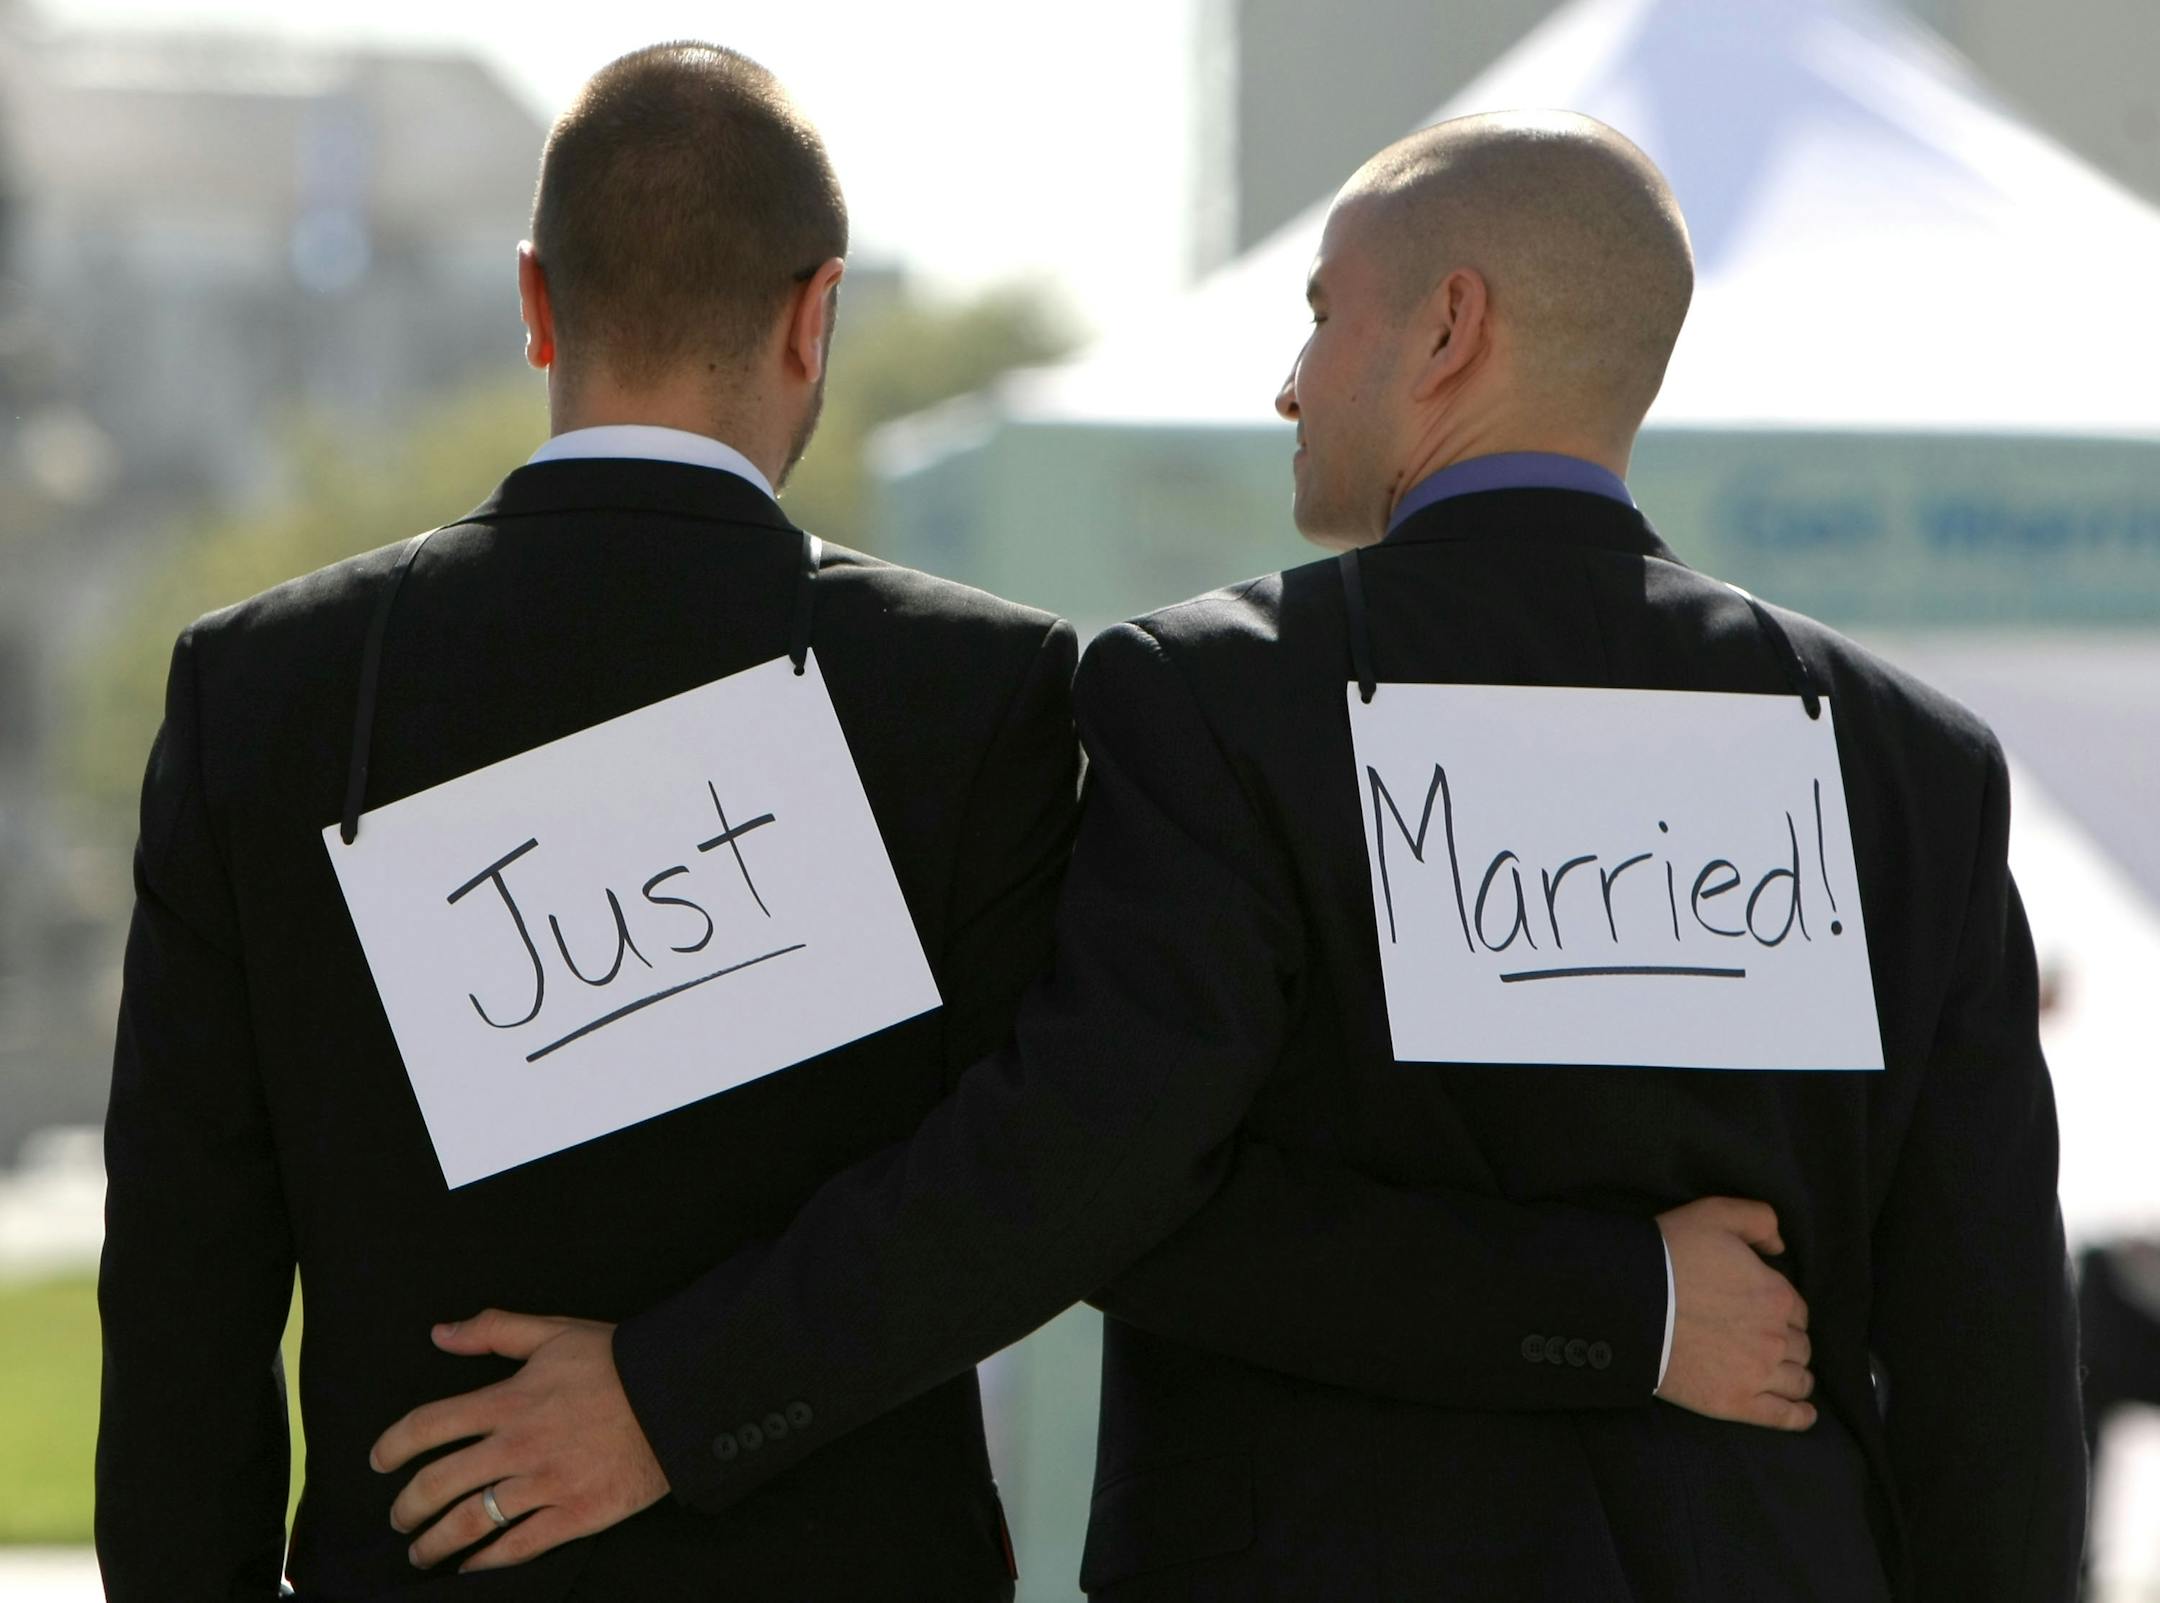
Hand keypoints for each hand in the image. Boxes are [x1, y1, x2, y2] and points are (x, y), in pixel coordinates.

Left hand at [370, 1310, 668, 1570]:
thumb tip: (442, 1333)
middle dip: (406, 1507)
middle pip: (437, 1484)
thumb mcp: (553, 1332)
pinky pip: (517, 1548)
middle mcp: (517, 1447)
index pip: (427, 1426)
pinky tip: (471, 1568)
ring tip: (422, 1552)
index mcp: (508, 1401)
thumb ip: (494, 1330)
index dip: (392, 1446)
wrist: (678, 1397)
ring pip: (469, 1523)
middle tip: (398, 1517)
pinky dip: (486, 1563)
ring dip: (434, 1543)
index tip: (379, 1460)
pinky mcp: (573, 1515)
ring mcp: (544, 1485)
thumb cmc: (616, 1362)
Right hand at [1654, 1197, 1816, 1430]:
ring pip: (1798, 1380)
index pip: (1797, 1310)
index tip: (1762, 1311)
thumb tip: (1780, 1246)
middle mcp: (1776, 1337)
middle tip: (1763, 1339)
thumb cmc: (1670, 1255)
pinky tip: (1803, 1412)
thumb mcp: (1715, 1213)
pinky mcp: (1736, 1402)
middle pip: (1800, 1346)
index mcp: (1776, 1295)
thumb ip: (1759, 1219)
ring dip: (1795, 1375)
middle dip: (1787, 1342)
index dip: (1782, 1310)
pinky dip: (1799, 1416)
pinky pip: (1784, 1417)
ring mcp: (1758, 1374)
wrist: (1630, 1303)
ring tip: (1782, 1374)